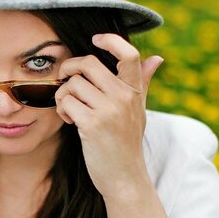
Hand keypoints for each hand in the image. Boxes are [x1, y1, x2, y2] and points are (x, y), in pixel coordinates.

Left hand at [55, 33, 163, 198]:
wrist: (124, 178)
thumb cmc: (127, 142)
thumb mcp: (139, 111)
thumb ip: (143, 83)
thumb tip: (156, 58)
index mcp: (134, 91)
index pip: (128, 54)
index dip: (110, 40)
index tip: (96, 39)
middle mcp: (124, 97)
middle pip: (88, 63)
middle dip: (69, 68)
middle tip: (65, 80)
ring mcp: (108, 110)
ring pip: (72, 84)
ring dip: (62, 95)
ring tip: (69, 109)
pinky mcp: (91, 125)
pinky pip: (66, 102)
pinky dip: (61, 110)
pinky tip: (69, 120)